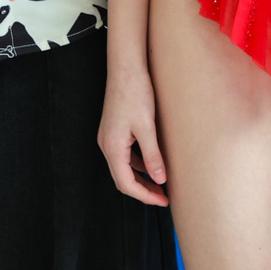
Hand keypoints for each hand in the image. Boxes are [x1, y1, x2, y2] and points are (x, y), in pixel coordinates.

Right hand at [98, 64, 169, 205]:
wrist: (126, 68)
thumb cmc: (136, 94)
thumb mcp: (147, 127)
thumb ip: (152, 155)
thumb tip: (160, 180)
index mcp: (112, 147)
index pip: (126, 184)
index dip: (145, 196)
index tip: (163, 201)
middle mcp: (106, 145)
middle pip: (122, 178)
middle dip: (142, 190)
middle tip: (163, 197)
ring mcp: (108, 138)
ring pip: (123, 167)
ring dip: (140, 177)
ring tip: (160, 183)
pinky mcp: (114, 130)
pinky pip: (125, 155)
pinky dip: (138, 163)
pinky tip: (153, 162)